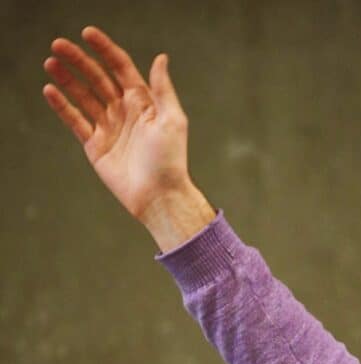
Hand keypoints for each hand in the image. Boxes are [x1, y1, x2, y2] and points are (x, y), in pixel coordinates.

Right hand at [43, 26, 213, 249]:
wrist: (159, 196)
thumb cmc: (170, 159)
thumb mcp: (173, 120)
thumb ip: (163, 89)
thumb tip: (160, 58)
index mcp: (144, 102)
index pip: (121, 68)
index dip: (105, 50)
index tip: (87, 33)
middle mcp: (125, 111)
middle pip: (98, 78)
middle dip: (79, 61)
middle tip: (58, 45)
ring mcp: (109, 127)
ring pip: (84, 96)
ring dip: (67, 79)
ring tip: (50, 62)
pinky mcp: (96, 145)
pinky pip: (76, 121)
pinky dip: (63, 106)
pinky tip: (50, 90)